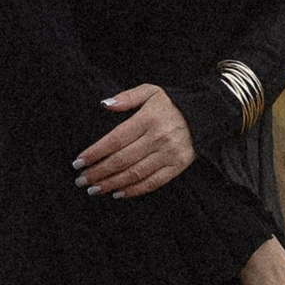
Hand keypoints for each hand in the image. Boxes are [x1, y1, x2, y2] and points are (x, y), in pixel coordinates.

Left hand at [74, 85, 193, 199]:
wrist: (205, 114)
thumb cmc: (171, 103)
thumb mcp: (150, 91)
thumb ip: (127, 97)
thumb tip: (104, 104)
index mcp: (149, 119)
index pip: (116, 139)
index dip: (95, 152)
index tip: (78, 162)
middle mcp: (158, 138)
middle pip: (122, 159)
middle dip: (98, 172)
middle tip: (81, 180)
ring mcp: (169, 154)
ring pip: (135, 174)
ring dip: (111, 184)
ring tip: (94, 189)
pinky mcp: (177, 166)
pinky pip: (153, 182)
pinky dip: (134, 190)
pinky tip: (117, 193)